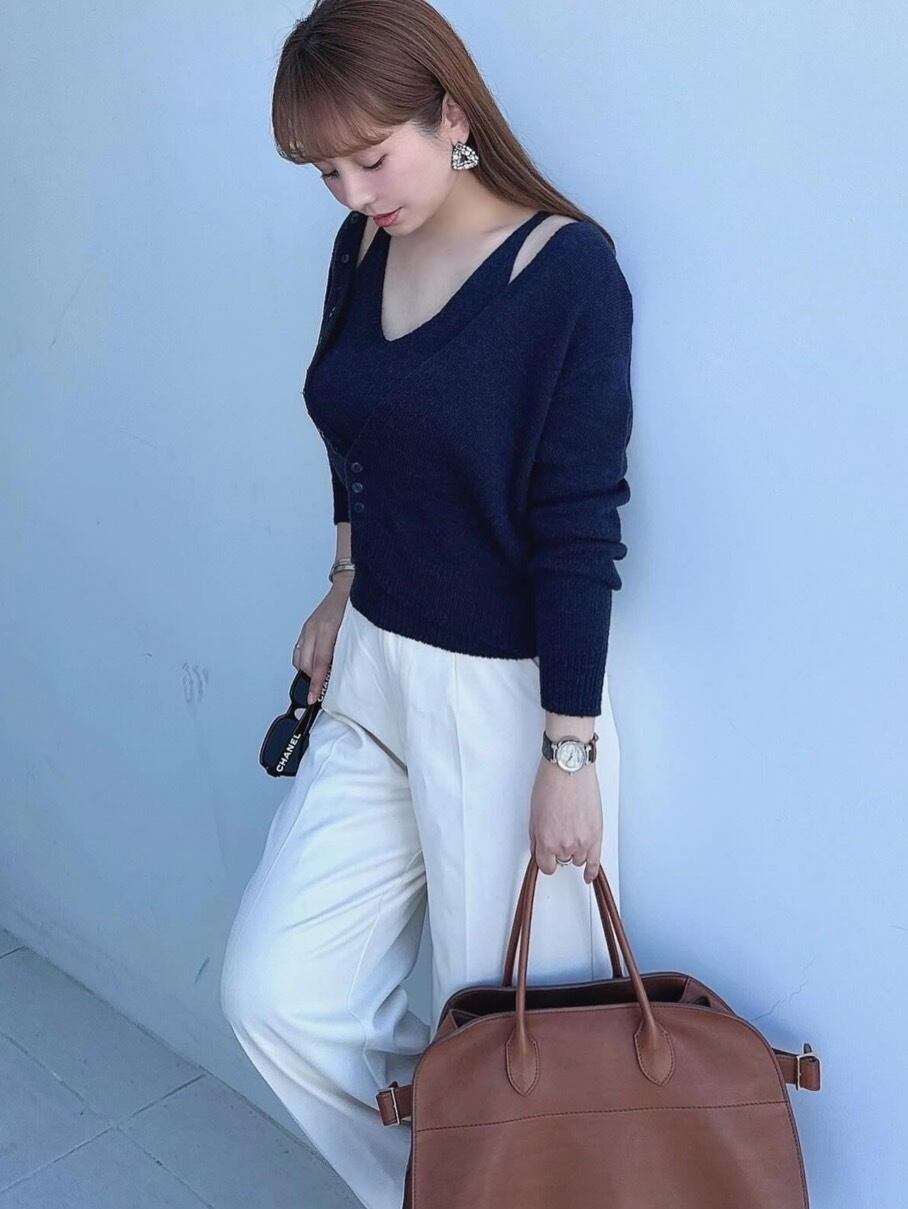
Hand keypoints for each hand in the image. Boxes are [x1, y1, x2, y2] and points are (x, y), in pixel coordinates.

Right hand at [292, 577, 351, 702]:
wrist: (349, 585)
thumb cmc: (355, 607)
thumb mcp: (355, 631)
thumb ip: (348, 651)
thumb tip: (343, 672)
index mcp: (327, 629)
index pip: (320, 663)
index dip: (317, 682)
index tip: (314, 696)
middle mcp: (314, 629)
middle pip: (306, 664)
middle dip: (312, 679)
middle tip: (322, 689)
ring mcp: (308, 628)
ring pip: (299, 658)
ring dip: (308, 670)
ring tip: (320, 676)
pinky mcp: (306, 627)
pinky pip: (299, 650)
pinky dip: (305, 660)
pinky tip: (315, 663)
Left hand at [528, 756, 602, 883]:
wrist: (570, 768)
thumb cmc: (551, 784)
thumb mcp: (535, 813)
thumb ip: (537, 836)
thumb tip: (539, 849)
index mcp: (546, 840)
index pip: (546, 865)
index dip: (545, 859)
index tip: (546, 855)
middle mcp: (565, 844)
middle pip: (562, 860)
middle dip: (559, 849)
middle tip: (559, 831)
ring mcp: (582, 841)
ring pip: (578, 858)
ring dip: (575, 850)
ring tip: (572, 831)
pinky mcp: (597, 834)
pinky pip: (595, 861)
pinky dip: (591, 870)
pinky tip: (588, 875)